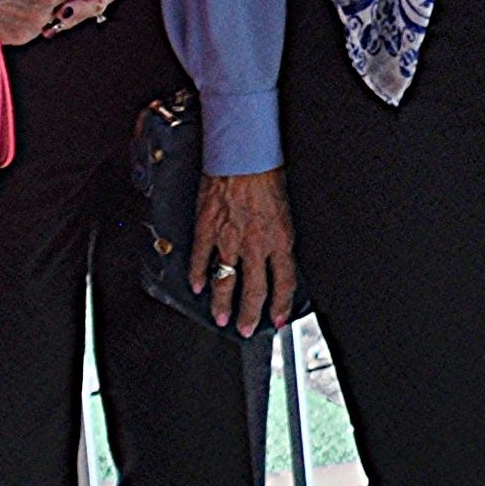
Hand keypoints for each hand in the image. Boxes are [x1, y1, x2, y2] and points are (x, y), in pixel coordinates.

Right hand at [192, 167, 297, 335]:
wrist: (244, 156)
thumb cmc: (268, 176)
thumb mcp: (287, 211)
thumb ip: (281, 238)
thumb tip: (279, 257)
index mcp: (281, 240)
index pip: (285, 283)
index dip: (282, 305)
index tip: (279, 319)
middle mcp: (256, 245)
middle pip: (254, 291)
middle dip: (250, 315)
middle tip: (246, 329)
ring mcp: (229, 240)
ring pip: (226, 281)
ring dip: (222, 303)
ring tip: (222, 318)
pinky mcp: (208, 230)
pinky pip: (202, 259)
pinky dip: (198, 275)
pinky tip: (198, 286)